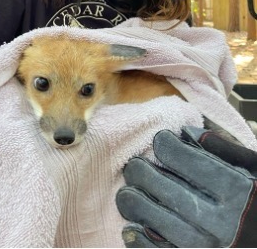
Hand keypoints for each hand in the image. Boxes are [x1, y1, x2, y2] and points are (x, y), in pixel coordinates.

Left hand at [116, 127, 256, 247]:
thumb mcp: (256, 169)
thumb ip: (224, 149)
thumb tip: (186, 132)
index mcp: (236, 191)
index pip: (188, 161)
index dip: (167, 145)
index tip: (159, 140)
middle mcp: (222, 222)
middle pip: (167, 191)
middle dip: (142, 173)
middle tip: (133, 165)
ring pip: (158, 223)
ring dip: (135, 204)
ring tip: (127, 192)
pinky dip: (140, 240)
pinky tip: (131, 226)